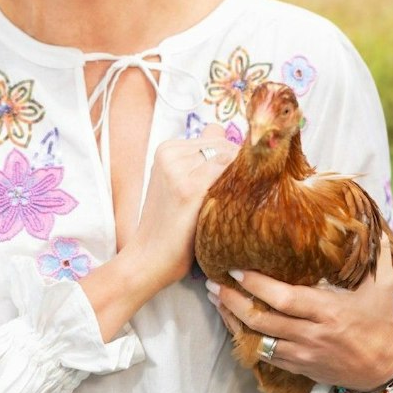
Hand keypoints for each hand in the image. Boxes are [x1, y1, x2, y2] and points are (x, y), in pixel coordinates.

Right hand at [81, 139, 229, 342]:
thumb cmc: (170, 226)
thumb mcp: (178, 184)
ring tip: (240, 203)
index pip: (217, 138)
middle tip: (243, 195)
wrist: (149, 258)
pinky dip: (241, 188)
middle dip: (241, 168)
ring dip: (244, 178)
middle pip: (226, 146)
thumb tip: (227, 133)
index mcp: (167, 149)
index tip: (240, 181)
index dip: (234, 160)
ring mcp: (179, 169)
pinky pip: (229, 175)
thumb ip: (200, 159)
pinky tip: (240, 206)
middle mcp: (171, 153)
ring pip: (231, 159)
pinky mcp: (190, 188)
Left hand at [208, 232, 392, 391]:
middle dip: (233, 300)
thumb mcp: (382, 289)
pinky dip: (244, 337)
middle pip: (263, 319)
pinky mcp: (297, 367)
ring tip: (216, 298)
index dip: (257, 285)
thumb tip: (378, 227)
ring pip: (257, 338)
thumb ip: (376, 258)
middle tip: (213, 282)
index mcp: (329, 312)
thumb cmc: (380, 323)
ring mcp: (302, 354)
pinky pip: (263, 354)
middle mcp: (312, 335)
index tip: (236, 269)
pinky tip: (231, 322)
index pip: (285, 299)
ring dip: (232, 319)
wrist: (383, 369)